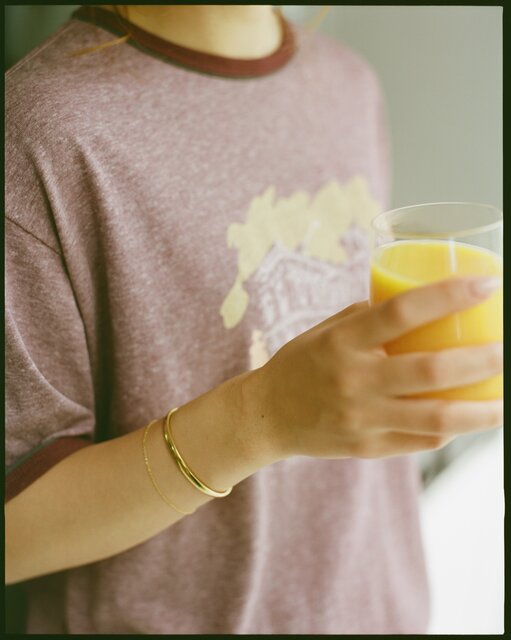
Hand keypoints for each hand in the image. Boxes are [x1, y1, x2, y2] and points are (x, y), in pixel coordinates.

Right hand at [247, 277, 502, 459]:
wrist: (265, 416)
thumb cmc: (300, 363)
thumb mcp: (327, 330)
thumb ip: (371, 319)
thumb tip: (422, 306)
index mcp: (341, 342)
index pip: (401, 312)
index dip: (448, 295)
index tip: (487, 284)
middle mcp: (352, 381)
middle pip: (429, 371)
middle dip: (482, 360)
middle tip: (507, 348)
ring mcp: (361, 419)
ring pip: (435, 419)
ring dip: (481, 411)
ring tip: (505, 400)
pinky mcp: (367, 448)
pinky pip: (421, 441)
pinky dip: (450, 429)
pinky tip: (467, 418)